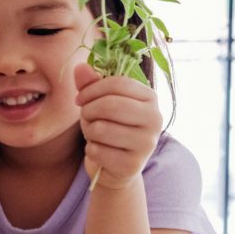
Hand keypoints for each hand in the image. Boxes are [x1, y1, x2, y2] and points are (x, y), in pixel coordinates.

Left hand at [74, 63, 162, 189]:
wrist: (116, 166)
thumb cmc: (109, 127)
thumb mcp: (99, 103)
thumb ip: (91, 84)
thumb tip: (79, 66)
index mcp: (150, 98)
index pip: (118, 83)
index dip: (92, 89)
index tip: (80, 98)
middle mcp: (155, 119)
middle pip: (110, 105)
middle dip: (88, 110)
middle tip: (86, 117)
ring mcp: (147, 143)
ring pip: (101, 129)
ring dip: (89, 131)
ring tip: (95, 134)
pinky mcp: (133, 164)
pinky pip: (98, 151)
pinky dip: (91, 150)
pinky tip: (100, 151)